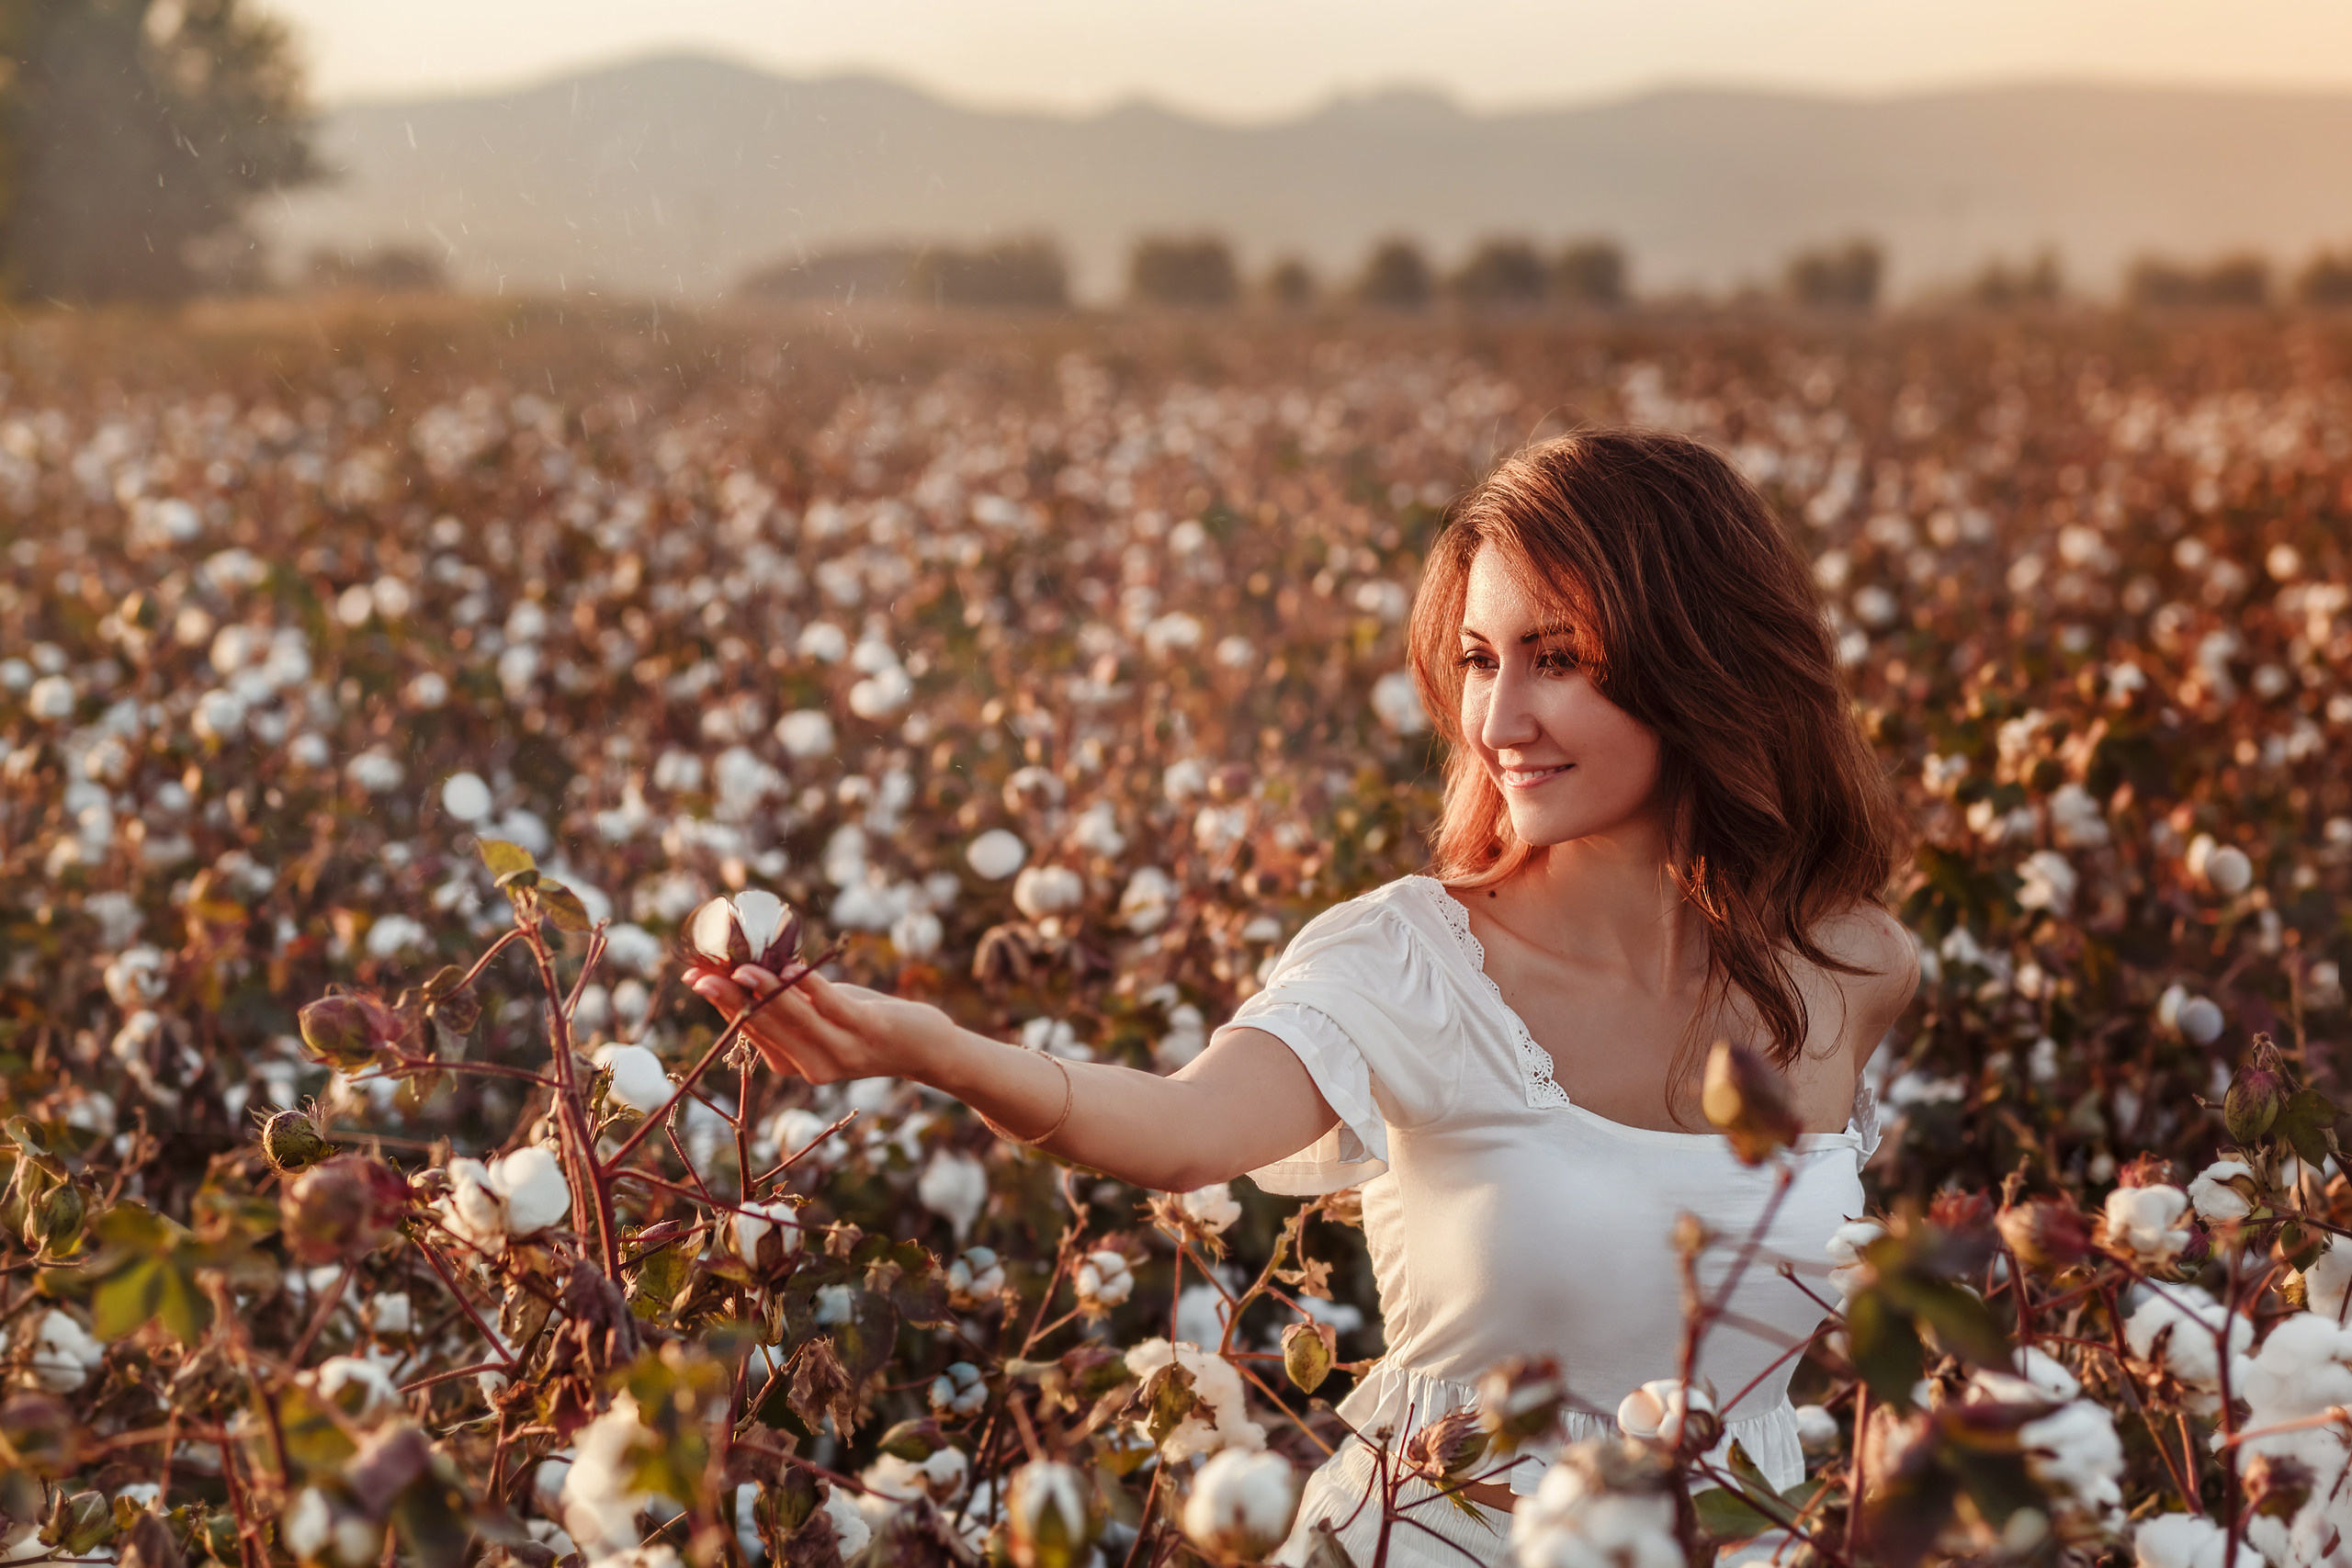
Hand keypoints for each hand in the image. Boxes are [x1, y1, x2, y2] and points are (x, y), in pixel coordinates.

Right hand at [685, 960, 952, 1082]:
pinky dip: (810, 986)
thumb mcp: (822, 1014)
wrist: (923, 1045)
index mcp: (793, 1062)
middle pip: (763, 1025)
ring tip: (742, 969)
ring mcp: (839, 1051)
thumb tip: (748, 968)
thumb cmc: (866, 1021)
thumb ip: (790, 1001)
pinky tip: (794, 966)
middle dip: (731, 999)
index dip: (721, 1004)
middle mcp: (810, 1064)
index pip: (750, 1029)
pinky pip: (831, 1006)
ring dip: (766, 991)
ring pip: (793, 1017)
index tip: (695, 978)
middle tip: (704, 973)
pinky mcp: (865, 1031)